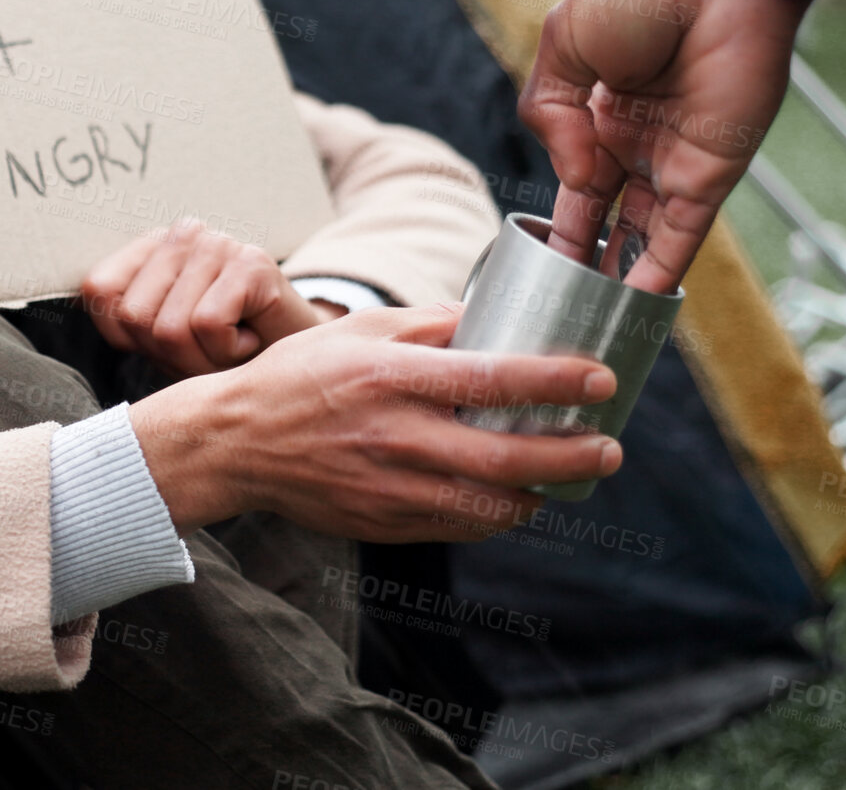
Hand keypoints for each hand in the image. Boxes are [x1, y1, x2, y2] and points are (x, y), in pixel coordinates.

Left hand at [81, 219, 334, 376]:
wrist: (298, 367)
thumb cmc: (224, 355)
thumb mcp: (159, 342)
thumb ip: (122, 318)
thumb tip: (91, 290)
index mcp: (153, 247)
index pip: (98, 289)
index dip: (128, 336)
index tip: (170, 341)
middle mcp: (184, 234)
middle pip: (134, 315)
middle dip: (168, 353)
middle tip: (208, 347)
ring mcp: (220, 244)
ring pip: (170, 327)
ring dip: (201, 358)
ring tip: (231, 343)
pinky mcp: (252, 263)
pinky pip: (207, 324)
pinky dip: (227, 351)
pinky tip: (250, 339)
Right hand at [127, 304, 622, 541]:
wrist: (235, 443)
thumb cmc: (301, 375)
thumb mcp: (360, 330)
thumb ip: (430, 325)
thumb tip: (496, 318)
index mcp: (392, 377)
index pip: (492, 378)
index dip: (556, 381)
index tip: (601, 379)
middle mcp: (395, 436)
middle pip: (506, 458)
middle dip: (571, 457)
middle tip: (610, 449)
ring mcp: (390, 488)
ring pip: (490, 506)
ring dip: (541, 493)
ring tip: (568, 475)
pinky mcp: (383, 524)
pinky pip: (459, 527)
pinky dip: (496, 515)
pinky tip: (513, 496)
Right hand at [520, 0, 834, 292]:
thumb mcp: (563, 45)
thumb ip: (550, 117)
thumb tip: (576, 181)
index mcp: (598, 112)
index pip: (573, 186)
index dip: (557, 227)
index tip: (535, 268)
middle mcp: (637, 144)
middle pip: (605, 222)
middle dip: (583, 266)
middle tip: (556, 311)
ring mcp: (674, 161)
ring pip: (640, 238)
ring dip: (617, 282)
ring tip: (586, 327)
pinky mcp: (711, 172)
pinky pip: (681, 234)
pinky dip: (658, 273)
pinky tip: (632, 309)